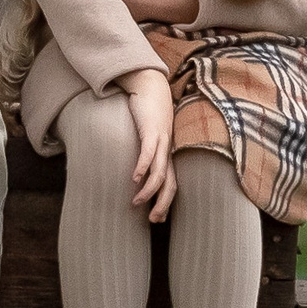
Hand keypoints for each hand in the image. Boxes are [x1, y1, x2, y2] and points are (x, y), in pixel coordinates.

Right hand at [124, 70, 178, 222]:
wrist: (151, 86)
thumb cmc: (148, 113)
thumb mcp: (148, 136)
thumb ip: (144, 152)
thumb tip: (134, 170)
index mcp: (167, 154)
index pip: (172, 184)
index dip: (166, 202)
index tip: (157, 219)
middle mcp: (167, 150)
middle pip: (170, 183)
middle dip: (163, 203)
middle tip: (153, 220)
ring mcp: (161, 140)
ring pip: (160, 171)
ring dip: (149, 189)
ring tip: (137, 202)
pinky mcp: (151, 129)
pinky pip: (149, 151)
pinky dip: (143, 166)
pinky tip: (135, 178)